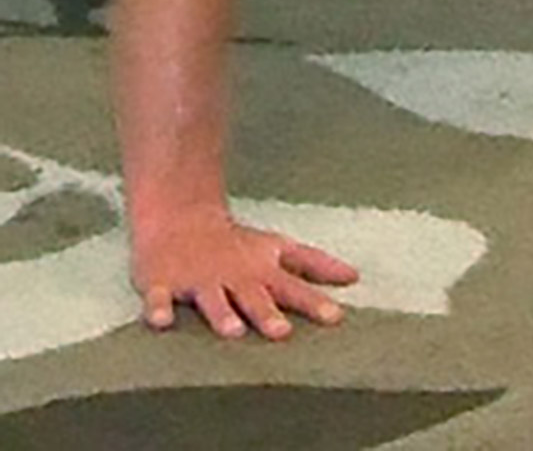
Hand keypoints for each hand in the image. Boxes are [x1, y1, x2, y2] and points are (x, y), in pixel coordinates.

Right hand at [131, 208, 358, 340]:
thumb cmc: (235, 244)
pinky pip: (158, 298)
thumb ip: (314, 264)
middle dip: (267, 314)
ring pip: (212, 300)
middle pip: (253, 296)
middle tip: (283, 332)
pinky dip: (158, 309)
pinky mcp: (162, 283)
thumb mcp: (277, 249)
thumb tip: (354, 277)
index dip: (314, 301)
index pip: (292, 287)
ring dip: (222, 315)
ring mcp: (198, 280)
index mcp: (260, 271)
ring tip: (233, 332)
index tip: (337, 317)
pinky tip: (161, 322)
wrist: (181, 220)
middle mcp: (232, 277)